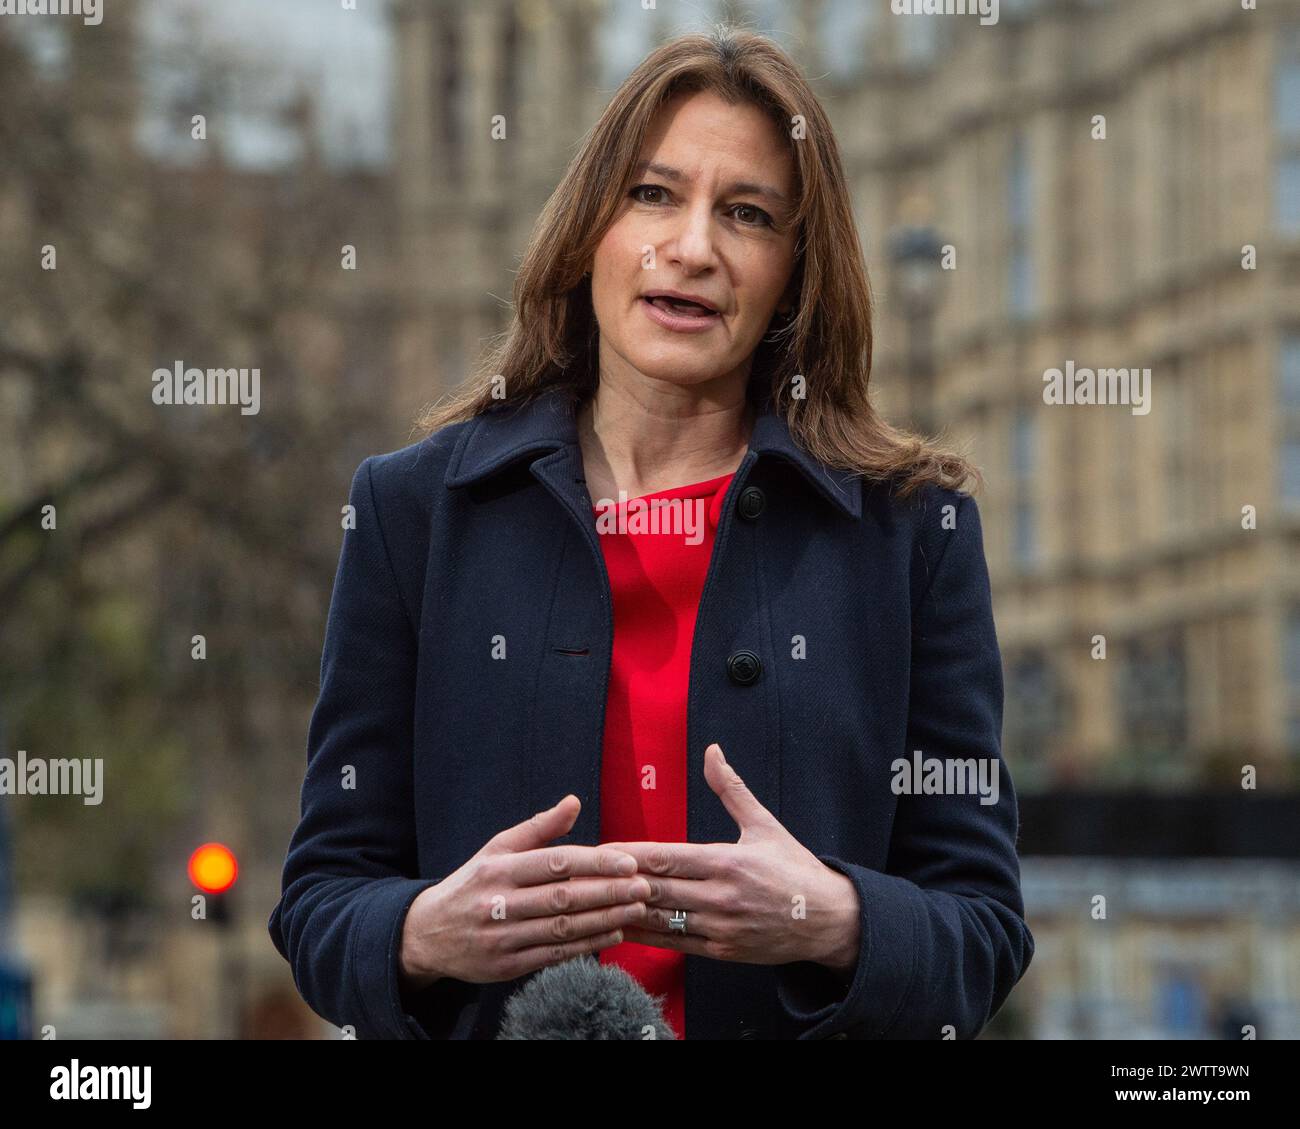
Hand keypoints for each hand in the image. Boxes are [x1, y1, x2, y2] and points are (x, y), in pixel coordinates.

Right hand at [398, 795, 651, 989]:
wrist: (426, 934)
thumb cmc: (472, 883)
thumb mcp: (496, 849)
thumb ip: (538, 828)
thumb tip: (574, 801)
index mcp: (498, 869)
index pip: (554, 863)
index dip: (594, 863)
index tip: (628, 862)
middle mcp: (497, 903)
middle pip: (562, 898)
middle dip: (608, 892)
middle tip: (643, 886)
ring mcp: (501, 938)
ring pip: (561, 929)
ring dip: (604, 919)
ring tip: (636, 909)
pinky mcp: (505, 967)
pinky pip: (553, 956)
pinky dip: (587, 946)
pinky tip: (614, 934)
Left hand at [604, 744, 859, 973]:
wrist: (828, 920)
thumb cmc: (794, 868)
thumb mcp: (764, 824)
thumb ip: (731, 789)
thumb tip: (711, 751)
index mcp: (728, 861)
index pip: (667, 856)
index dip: (630, 854)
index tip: (600, 848)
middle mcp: (721, 896)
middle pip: (656, 888)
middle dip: (616, 882)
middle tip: (580, 877)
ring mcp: (720, 928)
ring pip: (660, 920)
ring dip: (624, 911)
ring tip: (589, 904)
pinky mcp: (721, 952)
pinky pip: (673, 944)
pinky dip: (644, 936)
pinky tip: (618, 927)